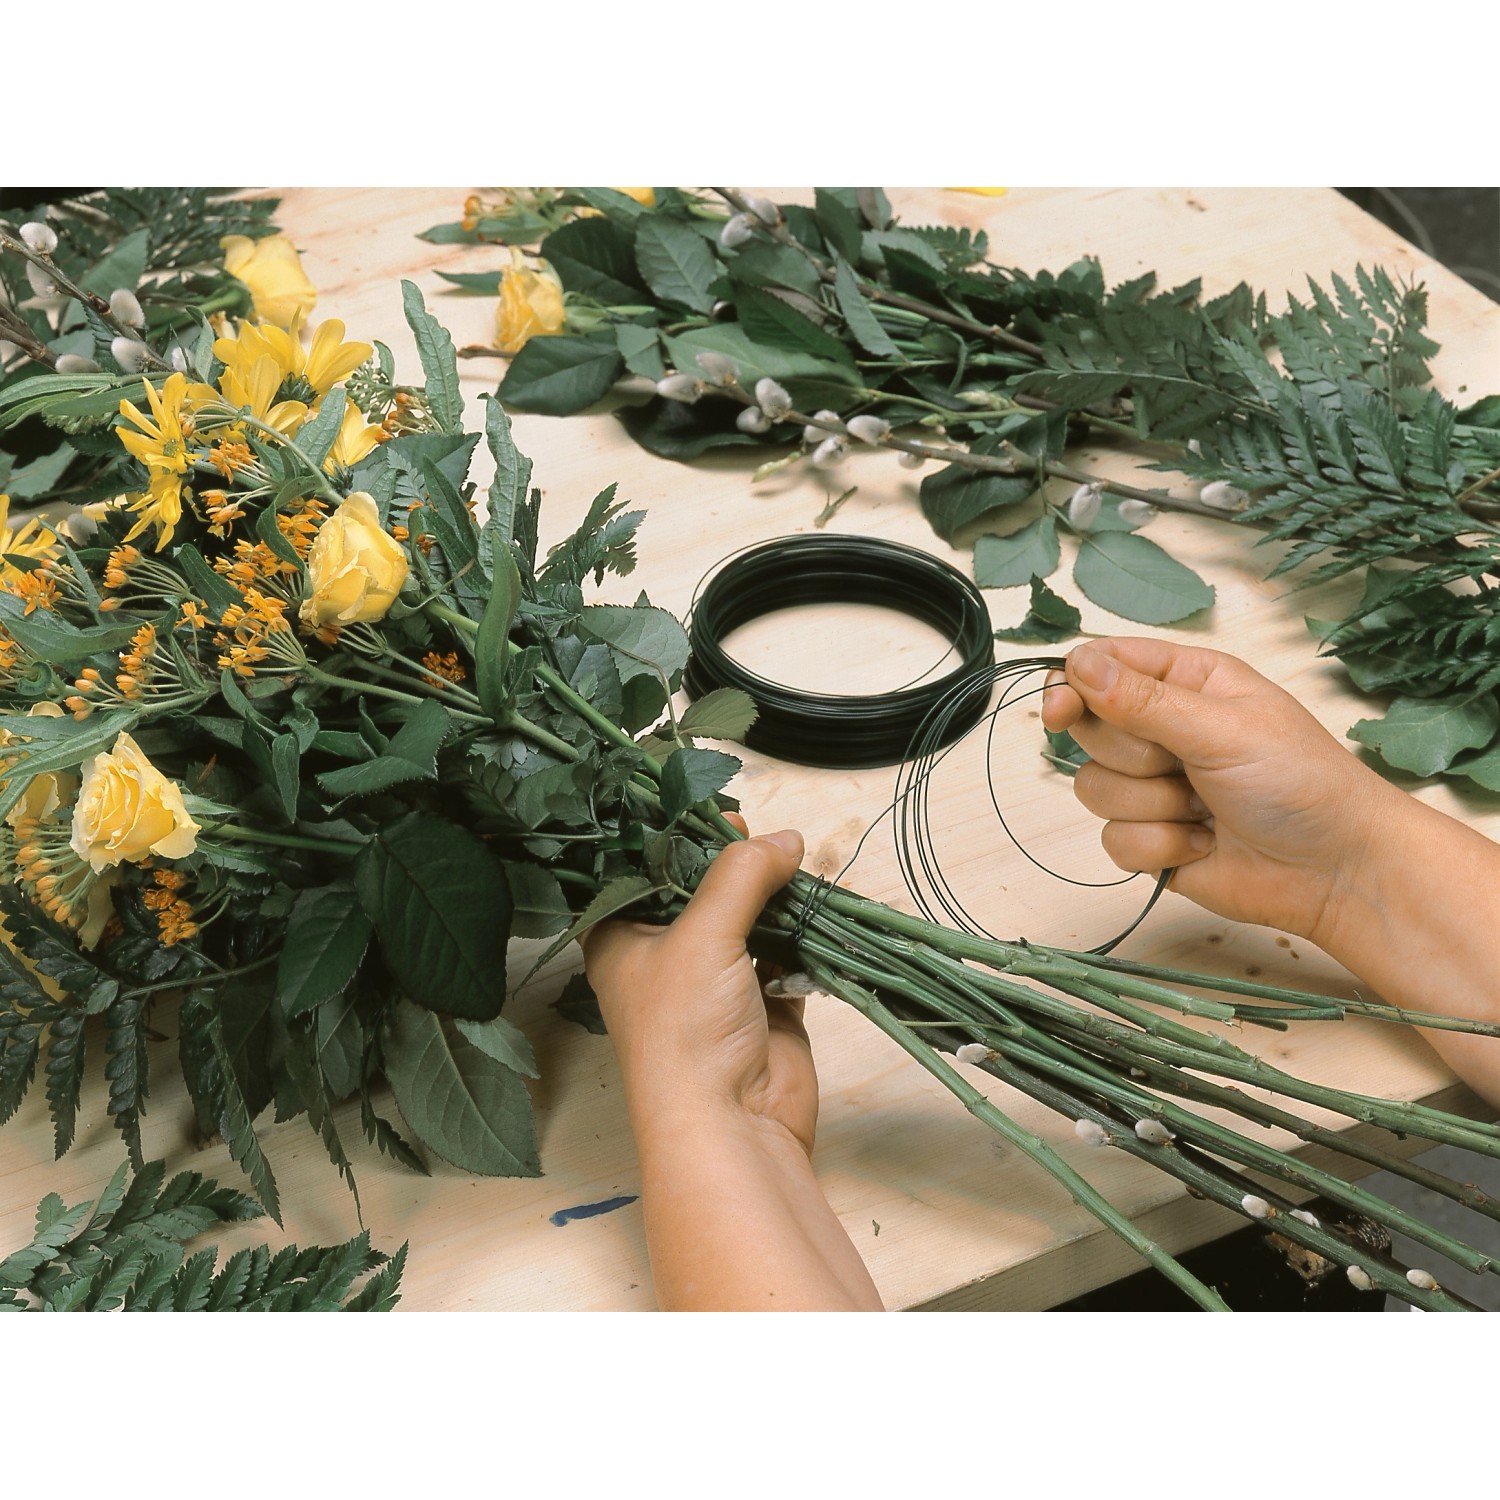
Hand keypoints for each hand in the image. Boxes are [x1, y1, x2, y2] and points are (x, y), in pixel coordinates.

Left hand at [583, 819, 816, 1153]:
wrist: (732, 1126)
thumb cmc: (687, 1028)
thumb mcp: (703, 933)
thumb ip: (742, 874)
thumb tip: (785, 838)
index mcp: (622, 937)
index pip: (642, 868)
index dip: (672, 834)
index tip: (708, 805)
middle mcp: (663, 955)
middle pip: (700, 887)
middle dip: (733, 860)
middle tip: (758, 831)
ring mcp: (715, 979)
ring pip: (747, 915)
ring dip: (773, 893)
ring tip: (793, 861)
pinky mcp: (763, 1000)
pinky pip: (784, 949)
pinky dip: (799, 932)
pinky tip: (811, 907)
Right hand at [1041, 638, 1413, 947]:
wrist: (1335, 872)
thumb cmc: (1301, 784)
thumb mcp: (1222, 729)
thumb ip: (1143, 700)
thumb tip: (1077, 664)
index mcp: (1186, 682)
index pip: (1102, 666)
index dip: (1074, 684)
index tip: (1062, 707)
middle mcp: (1163, 729)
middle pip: (1089, 729)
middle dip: (1133, 756)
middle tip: (1181, 764)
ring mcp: (1154, 787)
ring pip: (1093, 789)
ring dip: (1151, 806)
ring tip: (1205, 811)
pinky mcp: (1151, 840)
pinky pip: (1112, 840)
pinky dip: (1158, 847)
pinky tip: (1203, 845)